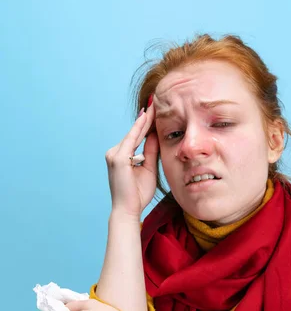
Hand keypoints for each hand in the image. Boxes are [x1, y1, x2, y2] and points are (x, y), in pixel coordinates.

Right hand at [105, 96, 159, 219]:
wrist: (128, 210)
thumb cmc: (138, 194)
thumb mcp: (148, 169)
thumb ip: (150, 152)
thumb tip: (155, 135)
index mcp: (121, 156)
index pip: (136, 136)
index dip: (146, 123)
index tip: (156, 110)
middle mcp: (114, 152)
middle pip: (134, 132)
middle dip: (146, 118)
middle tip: (157, 101)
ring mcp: (114, 154)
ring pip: (134, 134)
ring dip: (145, 120)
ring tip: (156, 106)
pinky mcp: (118, 158)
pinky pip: (132, 140)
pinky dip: (139, 128)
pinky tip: (147, 117)